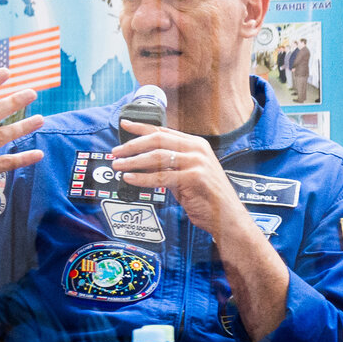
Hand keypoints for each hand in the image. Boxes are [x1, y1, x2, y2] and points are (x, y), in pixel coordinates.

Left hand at [111, 122, 247, 239]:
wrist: (226, 216)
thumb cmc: (206, 196)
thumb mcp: (187, 174)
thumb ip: (169, 164)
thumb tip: (141, 159)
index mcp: (196, 144)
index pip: (163, 131)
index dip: (141, 127)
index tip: (124, 125)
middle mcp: (198, 150)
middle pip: (157, 140)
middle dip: (132, 145)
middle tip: (115, 152)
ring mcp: (197, 163)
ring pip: (157, 156)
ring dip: (133, 161)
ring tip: (118, 166)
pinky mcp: (194, 178)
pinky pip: (161, 176)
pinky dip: (142, 178)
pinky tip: (130, 179)